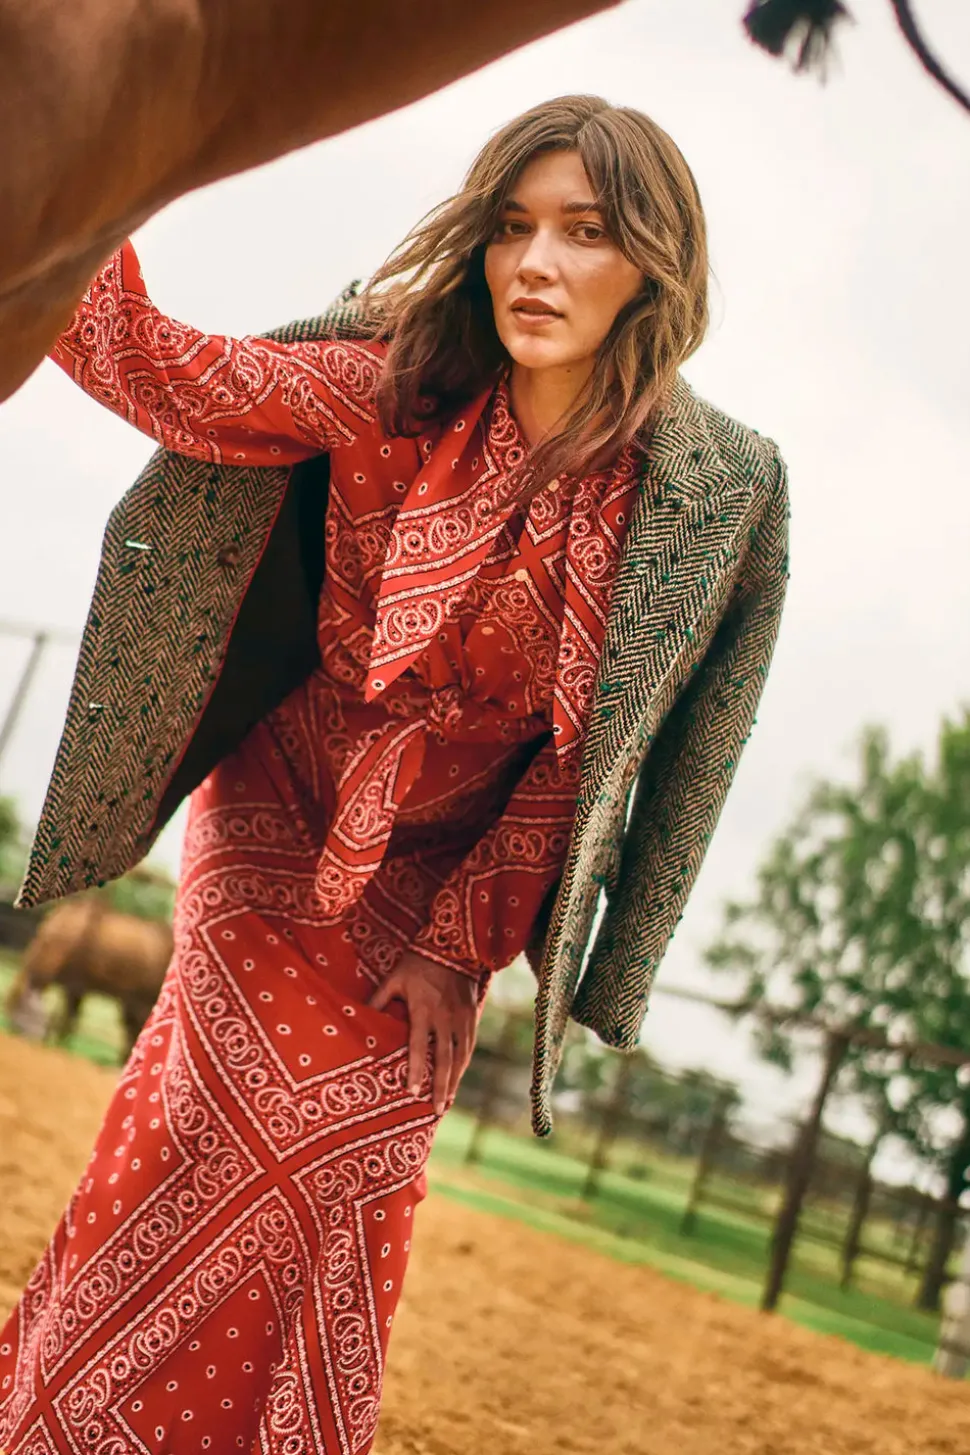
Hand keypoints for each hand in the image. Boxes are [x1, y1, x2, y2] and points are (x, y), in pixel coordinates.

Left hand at [369, 950, 477, 1114]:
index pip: (419, 1046)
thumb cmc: (417, 962)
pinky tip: (459, 1077)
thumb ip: (378, 999)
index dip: (416, 1070)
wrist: (453, 945)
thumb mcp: (394, 978)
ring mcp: (461, 1017)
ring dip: (454, 1081)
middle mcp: (444, 1017)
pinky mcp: (472, 1015)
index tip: (413, 1092)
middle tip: (437, 1110)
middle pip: (444, 1059)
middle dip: (441, 1087)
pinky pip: (469, 1045)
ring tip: (448, 1102)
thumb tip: (358, 1016)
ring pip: (460, 1056)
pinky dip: (464, 1064)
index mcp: (423, 1009)